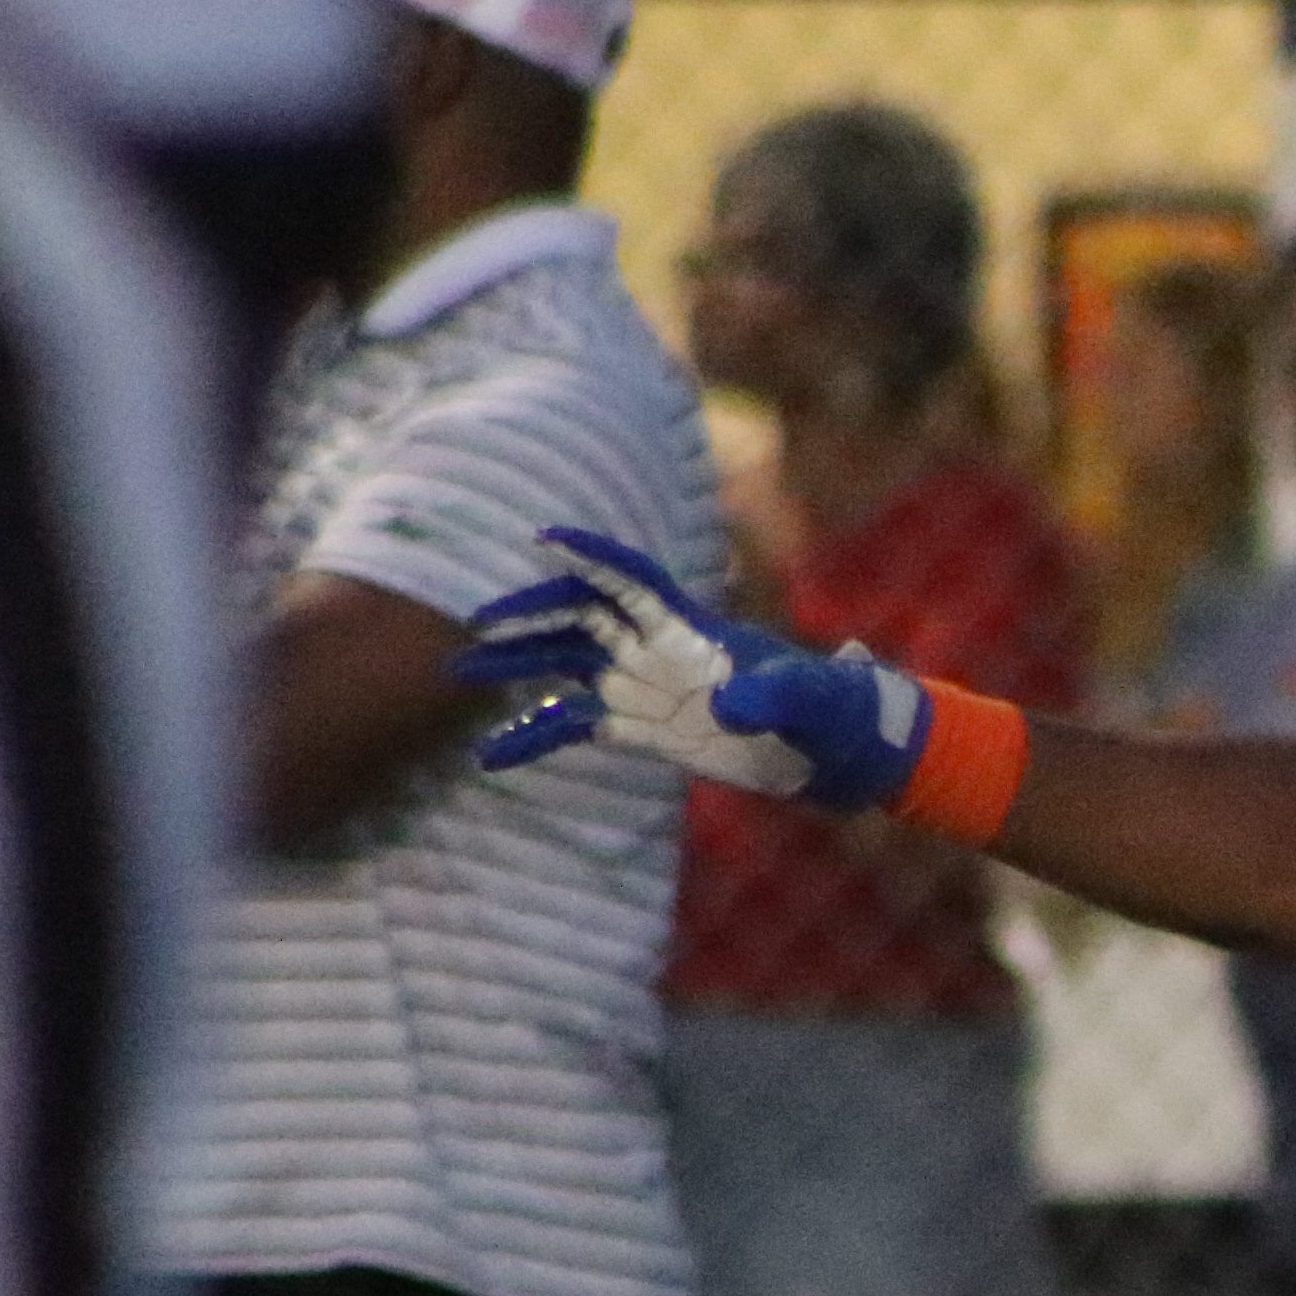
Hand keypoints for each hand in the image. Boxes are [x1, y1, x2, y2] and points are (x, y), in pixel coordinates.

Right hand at [458, 525, 929, 808]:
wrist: (837, 754)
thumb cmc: (834, 715)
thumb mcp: (812, 703)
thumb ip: (776, 697)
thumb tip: (732, 708)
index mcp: (693, 628)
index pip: (633, 578)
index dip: (594, 556)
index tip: (544, 540)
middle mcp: (658, 647)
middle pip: (580, 615)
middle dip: (531, 615)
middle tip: (480, 628)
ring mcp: (646, 685)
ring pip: (564, 662)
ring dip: (515, 664)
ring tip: (457, 670)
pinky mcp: (643, 727)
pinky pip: (574, 725)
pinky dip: (533, 735)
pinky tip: (488, 755)